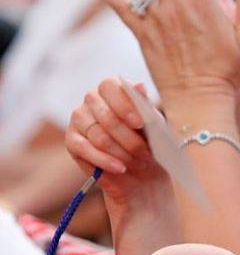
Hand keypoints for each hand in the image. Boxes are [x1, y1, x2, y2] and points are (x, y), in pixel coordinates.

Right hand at [65, 78, 169, 204]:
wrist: (141, 163)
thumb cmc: (148, 137)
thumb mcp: (153, 122)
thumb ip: (145, 106)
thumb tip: (140, 86)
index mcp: (111, 88)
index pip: (110, 87)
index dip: (125, 106)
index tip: (140, 123)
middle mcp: (91, 99)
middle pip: (107, 117)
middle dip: (130, 139)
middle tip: (146, 153)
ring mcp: (79, 119)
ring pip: (99, 137)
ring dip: (122, 153)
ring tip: (139, 163)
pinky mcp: (72, 140)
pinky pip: (85, 150)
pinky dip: (105, 161)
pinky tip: (120, 168)